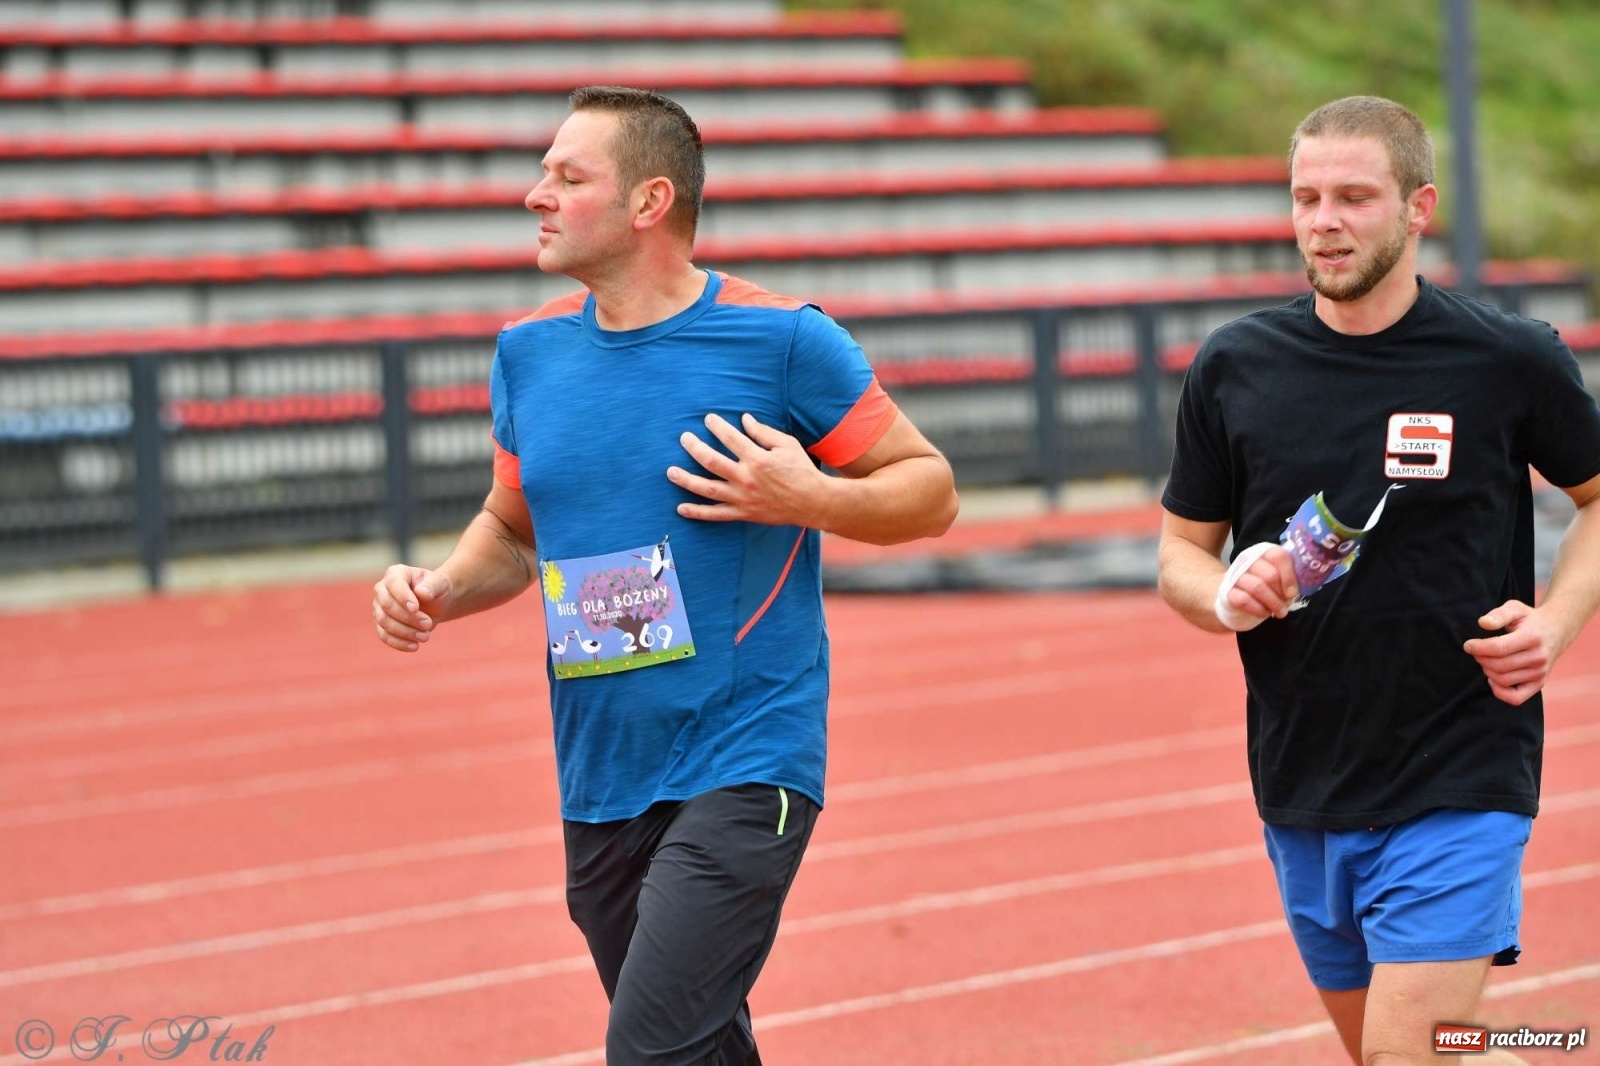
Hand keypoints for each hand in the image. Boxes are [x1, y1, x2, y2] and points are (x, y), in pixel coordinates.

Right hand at [372, 565, 451, 651]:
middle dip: (408, 618)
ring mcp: (379, 608)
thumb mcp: (440, 584)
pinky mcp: (381, 624)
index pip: (393, 584)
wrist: (436, 603)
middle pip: (387, 606)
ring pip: (384, 622)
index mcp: (395, 573)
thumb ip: (432, 585)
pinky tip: (414, 646)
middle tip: (428, 624)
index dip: (402, 597)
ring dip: (405, 632)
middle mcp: (382, 589)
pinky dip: (398, 643)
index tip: (416, 608)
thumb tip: (421, 593)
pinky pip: (384, 636)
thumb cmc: (437, 590)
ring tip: (426, 636)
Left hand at [668, 412, 825, 526]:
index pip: (730, 438)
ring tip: (670, 472)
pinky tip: (681, 508)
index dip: (716, 426)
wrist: (813, 502)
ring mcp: (742, 498)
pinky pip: (716, 515)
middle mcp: (746, 478)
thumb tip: (744, 419)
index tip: (708, 419)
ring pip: (707, 488)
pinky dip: (697, 512)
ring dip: (686, 480)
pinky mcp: (743, 513)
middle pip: (711, 461)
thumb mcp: (787, 445)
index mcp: (757, 459)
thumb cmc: (801, 470)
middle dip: (694, 447)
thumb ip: (763, 432)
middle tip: (684, 438)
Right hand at [1215, 543, 1299, 630]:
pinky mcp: (1227, 591)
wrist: (1232, 594)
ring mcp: (1236, 575)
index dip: (1289, 575)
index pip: (1278, 555)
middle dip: (1281, 594)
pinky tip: (1264, 613)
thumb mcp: (1277, 577)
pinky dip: (1258, 609)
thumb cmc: (1263, 585)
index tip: (1293, 593)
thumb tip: (1307, 584)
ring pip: (1257, 588)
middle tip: (1286, 604)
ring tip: (1279, 612)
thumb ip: (1290, 576)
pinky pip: (1244, 600)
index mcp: (1264, 553)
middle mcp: (1248, 560)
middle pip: (1270, 575)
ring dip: (1273, 603)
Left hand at [1463, 600, 1560, 705]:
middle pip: (1498, 666)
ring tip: (1486, 660)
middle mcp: (1538, 657)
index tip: (1468, 645)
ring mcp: (1540, 673)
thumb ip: (1498, 614)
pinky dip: (1500, 692)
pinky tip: (1492, 679)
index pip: (1498, 648)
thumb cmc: (1529, 620)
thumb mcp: (1515, 608)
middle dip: (1480, 659)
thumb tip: (1483, 623)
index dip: (1478, 648)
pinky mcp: (1539, 684)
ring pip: (1503, 680)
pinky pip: (1516, 698)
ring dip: (1487, 671)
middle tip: (1476, 652)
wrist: (1555, 631)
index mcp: (1532, 637)